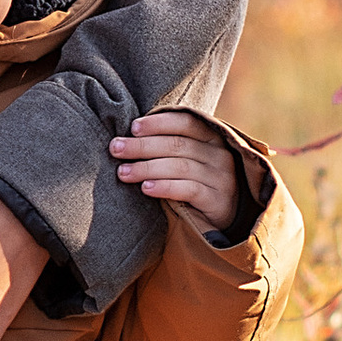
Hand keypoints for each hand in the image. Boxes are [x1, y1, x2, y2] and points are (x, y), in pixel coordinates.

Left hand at [109, 109, 241, 237]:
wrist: (226, 218)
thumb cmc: (199, 182)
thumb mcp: (193, 159)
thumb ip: (172, 145)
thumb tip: (130, 136)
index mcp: (212, 138)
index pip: (186, 123)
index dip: (158, 123)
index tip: (132, 128)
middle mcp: (220, 155)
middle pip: (177, 145)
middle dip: (142, 146)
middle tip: (116, 148)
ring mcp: (221, 178)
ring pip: (180, 167)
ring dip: (147, 168)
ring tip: (123, 172)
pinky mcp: (217, 201)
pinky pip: (188, 190)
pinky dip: (164, 187)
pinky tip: (145, 188)